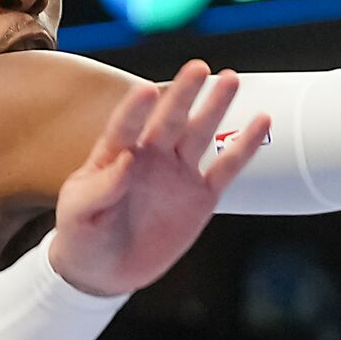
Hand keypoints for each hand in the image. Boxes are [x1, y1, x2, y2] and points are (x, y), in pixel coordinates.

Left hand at [50, 62, 267, 295]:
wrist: (103, 271)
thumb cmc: (81, 235)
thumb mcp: (79, 212)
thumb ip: (101, 186)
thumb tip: (127, 159)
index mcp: (115, 154)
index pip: (126, 125)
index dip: (136, 109)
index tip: (148, 90)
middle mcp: (150, 156)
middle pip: (169, 118)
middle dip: (184, 93)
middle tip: (199, 68)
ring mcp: (177, 173)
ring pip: (200, 133)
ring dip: (215, 107)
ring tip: (231, 79)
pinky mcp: (201, 196)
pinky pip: (227, 167)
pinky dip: (244, 146)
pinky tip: (261, 121)